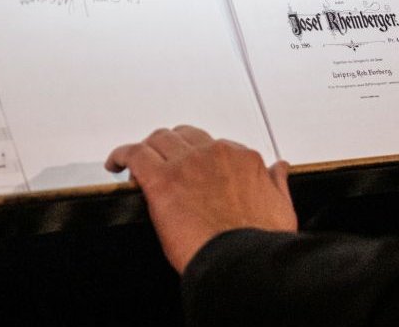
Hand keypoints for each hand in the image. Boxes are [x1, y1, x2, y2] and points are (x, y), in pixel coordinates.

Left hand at [106, 125, 297, 273]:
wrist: (239, 261)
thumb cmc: (258, 241)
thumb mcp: (281, 208)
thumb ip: (277, 184)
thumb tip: (278, 169)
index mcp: (242, 159)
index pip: (216, 146)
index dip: (201, 157)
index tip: (195, 170)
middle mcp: (215, 153)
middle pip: (185, 136)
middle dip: (174, 146)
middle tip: (165, 162)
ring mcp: (187, 164)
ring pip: (159, 140)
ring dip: (148, 148)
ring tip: (138, 161)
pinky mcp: (161, 180)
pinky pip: (135, 154)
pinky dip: (122, 155)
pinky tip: (116, 163)